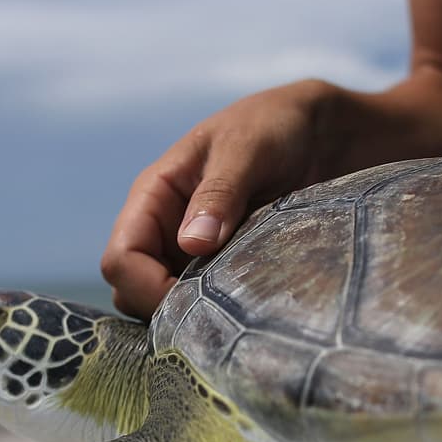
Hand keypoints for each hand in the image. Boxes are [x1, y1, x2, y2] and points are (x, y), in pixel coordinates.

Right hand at [100, 80, 332, 319]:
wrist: (321, 133)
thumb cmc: (274, 125)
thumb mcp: (246, 148)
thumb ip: (220, 192)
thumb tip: (192, 243)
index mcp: (154, 197)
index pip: (121, 259)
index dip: (146, 288)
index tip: (195, 300)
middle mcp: (165, 231)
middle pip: (133, 293)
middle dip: (166, 309)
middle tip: (221, 313)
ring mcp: (192, 255)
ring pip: (167, 306)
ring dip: (194, 315)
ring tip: (239, 308)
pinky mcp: (223, 270)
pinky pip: (207, 305)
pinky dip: (221, 314)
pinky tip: (252, 307)